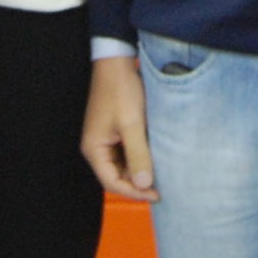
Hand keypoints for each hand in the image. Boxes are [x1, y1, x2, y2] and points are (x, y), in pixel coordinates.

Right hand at [83, 55, 156, 201]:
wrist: (118, 63)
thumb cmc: (121, 90)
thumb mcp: (132, 124)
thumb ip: (138, 155)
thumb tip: (144, 184)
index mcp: (94, 148)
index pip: (112, 182)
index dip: (134, 192)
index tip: (157, 194)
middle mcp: (97, 147)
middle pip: (117, 176)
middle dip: (139, 182)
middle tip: (163, 185)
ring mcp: (106, 139)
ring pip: (124, 165)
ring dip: (141, 169)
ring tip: (162, 172)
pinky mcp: (116, 132)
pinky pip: (128, 152)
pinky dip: (141, 156)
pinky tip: (156, 156)